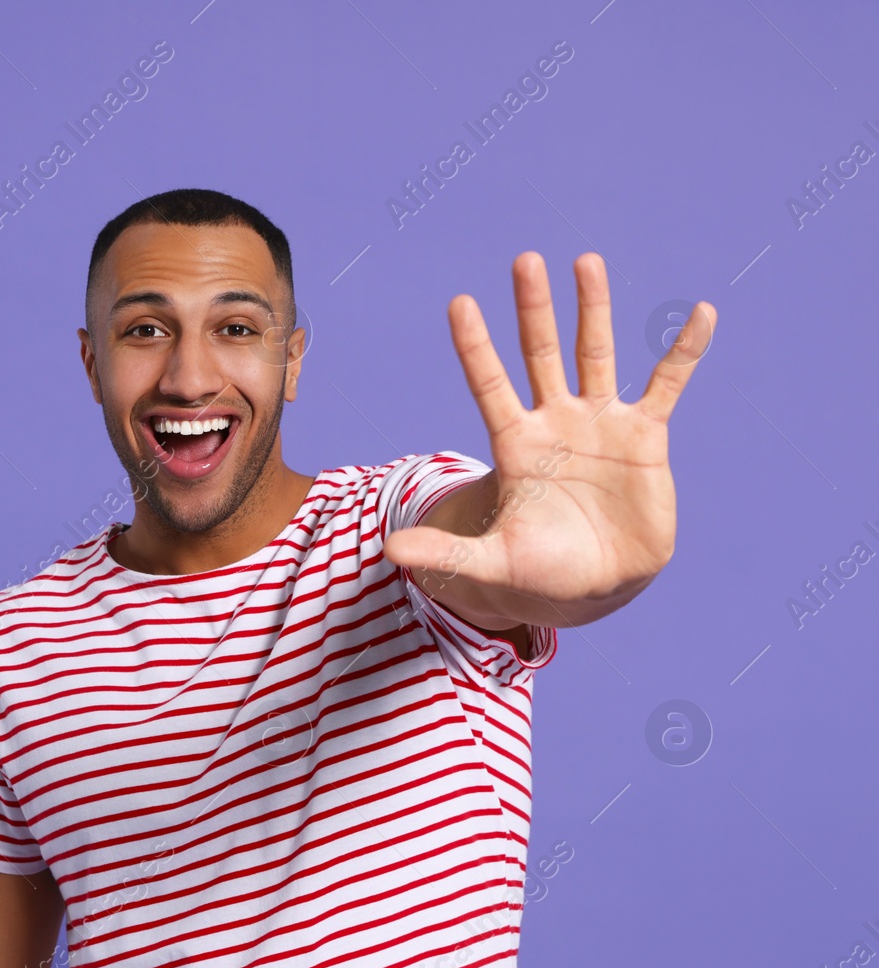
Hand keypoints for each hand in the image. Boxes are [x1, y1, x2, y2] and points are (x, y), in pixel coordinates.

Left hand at [384, 251, 715, 616]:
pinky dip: (684, 350)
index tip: (459, 302)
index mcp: (516, 444)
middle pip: (540, 354)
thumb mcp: (490, 562)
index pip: (489, 384)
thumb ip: (445, 552)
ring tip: (585, 261)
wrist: (597, 585)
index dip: (475, 346)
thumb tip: (388, 551)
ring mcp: (600, 422)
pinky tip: (702, 313)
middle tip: (524, 260)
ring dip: (593, 309)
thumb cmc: (539, 571)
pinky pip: (667, 384)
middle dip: (532, 309)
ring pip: (596, 354)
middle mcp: (555, 421)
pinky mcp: (645, 436)